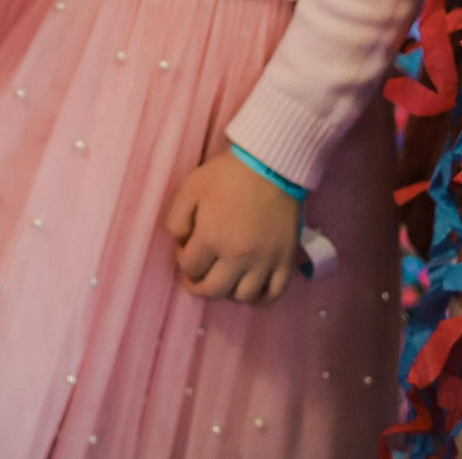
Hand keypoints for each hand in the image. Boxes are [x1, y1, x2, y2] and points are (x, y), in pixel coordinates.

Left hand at [165, 149, 300, 303]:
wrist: (270, 163)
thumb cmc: (227, 174)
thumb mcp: (189, 188)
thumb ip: (176, 219)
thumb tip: (181, 243)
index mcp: (211, 239)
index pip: (189, 267)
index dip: (183, 259)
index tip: (187, 248)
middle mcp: (238, 257)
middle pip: (213, 290)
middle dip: (199, 285)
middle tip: (196, 276)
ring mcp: (264, 261)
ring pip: (243, 297)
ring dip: (228, 293)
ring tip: (224, 280)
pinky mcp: (285, 259)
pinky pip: (274, 293)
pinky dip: (261, 298)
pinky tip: (251, 288)